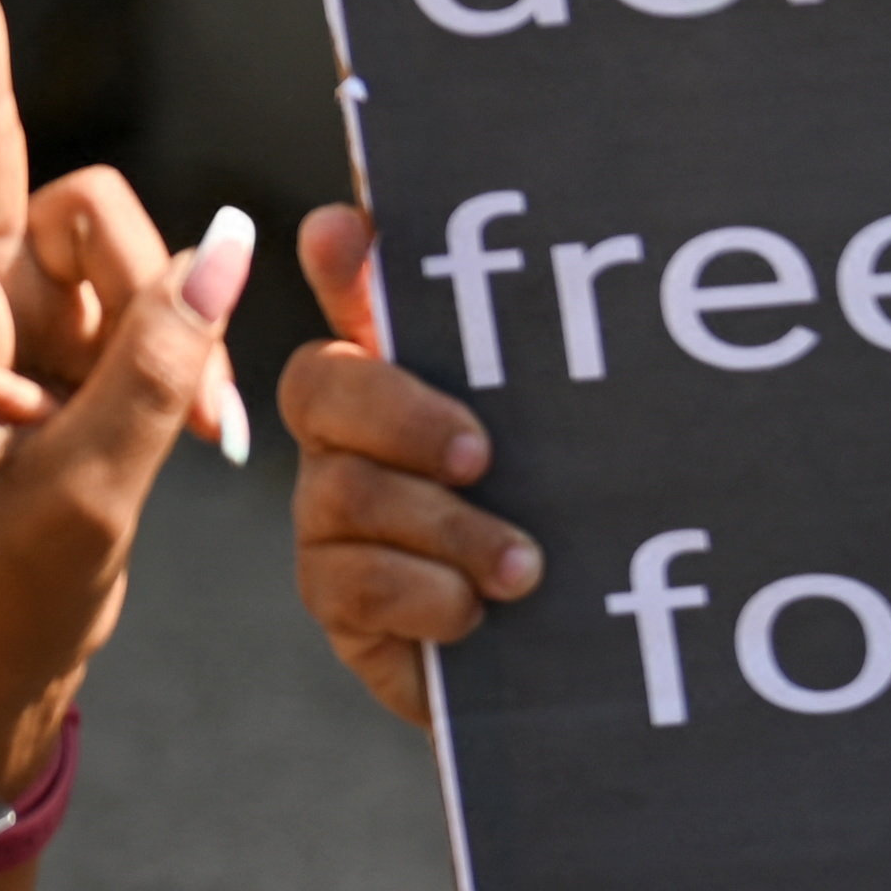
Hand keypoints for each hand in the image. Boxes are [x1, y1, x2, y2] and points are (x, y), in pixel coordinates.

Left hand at [0, 0, 241, 818]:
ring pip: (122, 227)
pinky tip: (204, 430)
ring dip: (171, 313)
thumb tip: (228, 250)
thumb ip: (156, 371)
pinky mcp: (94, 341)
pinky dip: (196, 353)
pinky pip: (169, 295)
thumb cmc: (8, 591)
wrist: (7, 661)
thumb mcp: (86, 497)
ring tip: (190, 428)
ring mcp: (39, 311)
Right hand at [281, 204, 541, 730]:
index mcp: (397, 387)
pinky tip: (477, 610)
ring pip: (345, 494)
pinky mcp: (340, 605)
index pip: (351, 304)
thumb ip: (522, 359)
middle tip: (482, 454)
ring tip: (524, 565)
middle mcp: (347, 442)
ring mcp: (331, 522)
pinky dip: (428, 595)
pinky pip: (354, 584)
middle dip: (401, 415)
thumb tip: (491, 251)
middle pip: (322, 388)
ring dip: (448, 530)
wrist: (568, 662)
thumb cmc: (563, 532)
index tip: (347, 229)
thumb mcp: (567, 445)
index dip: (341, 266)